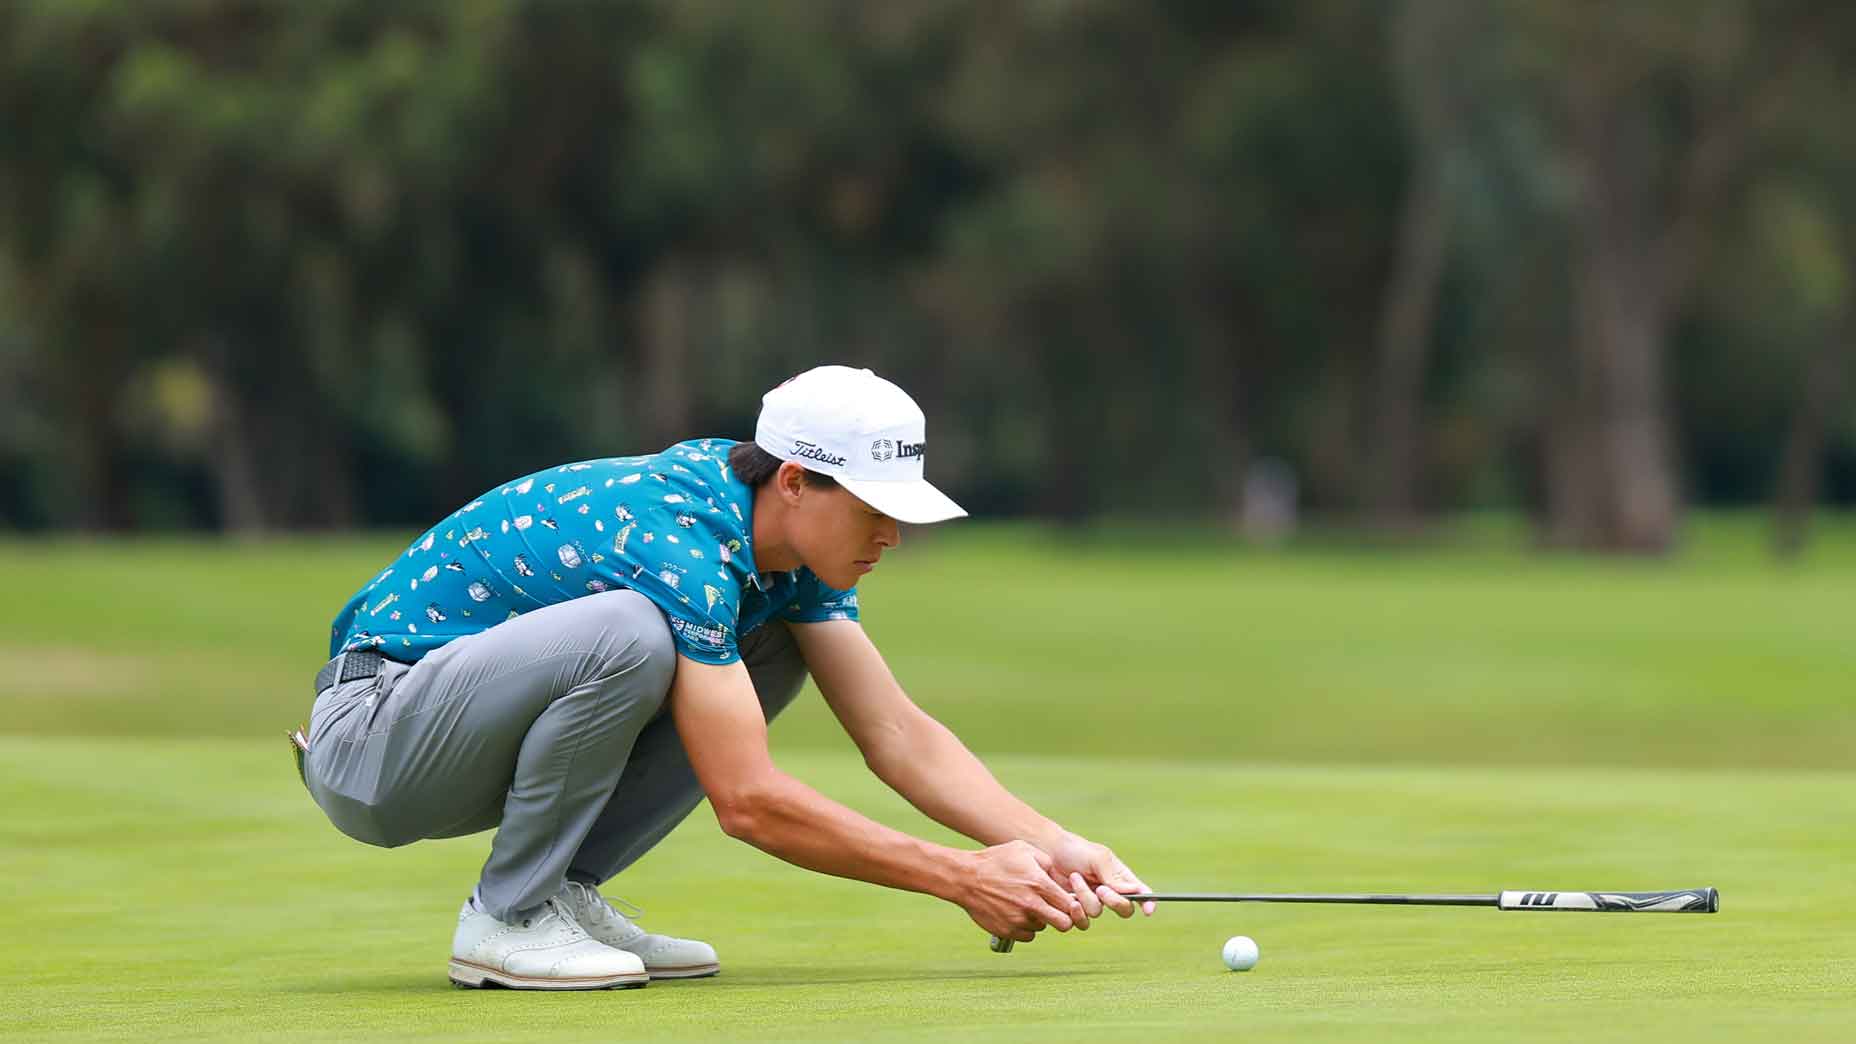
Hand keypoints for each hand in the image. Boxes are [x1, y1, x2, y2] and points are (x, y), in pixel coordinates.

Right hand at [959, 840, 1087, 942]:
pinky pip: (1027, 935)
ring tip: (1027, 905)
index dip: (1074, 905)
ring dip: (1041, 920)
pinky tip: (1017, 913)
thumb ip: (1047, 862)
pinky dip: (1026, 927)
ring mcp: (1018, 920)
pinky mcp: (1007, 930)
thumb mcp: (1023, 850)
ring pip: (1043, 928)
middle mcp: (1032, 905)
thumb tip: (1061, 878)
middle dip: (1064, 919)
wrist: (966, 878)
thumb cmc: (996, 860)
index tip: (1069, 901)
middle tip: (1056, 911)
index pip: (1071, 905)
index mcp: (1039, 884)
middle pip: (1064, 925)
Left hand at [1041, 830, 1155, 925]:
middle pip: (1124, 909)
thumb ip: (1114, 876)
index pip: (1141, 893)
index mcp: (1120, 877)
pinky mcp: (1076, 911)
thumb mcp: (1098, 858)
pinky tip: (1070, 900)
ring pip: (1098, 912)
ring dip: (1085, 896)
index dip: (1148, 903)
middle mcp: (1109, 892)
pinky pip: (1082, 922)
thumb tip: (1133, 891)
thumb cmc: (1076, 850)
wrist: (1048, 853)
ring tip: (1074, 877)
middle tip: (1101, 889)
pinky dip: (1076, 913)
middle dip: (1114, 901)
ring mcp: (1092, 902)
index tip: (1148, 910)